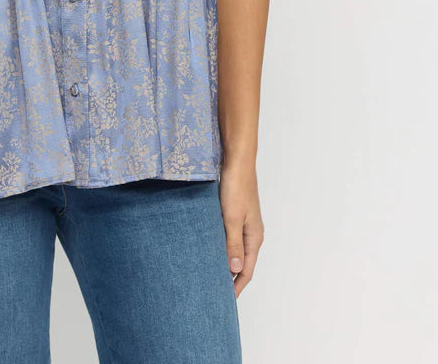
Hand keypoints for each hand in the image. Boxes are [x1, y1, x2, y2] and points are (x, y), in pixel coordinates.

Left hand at [219, 157, 264, 297]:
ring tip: (209, 274)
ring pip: (234, 250)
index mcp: (254, 237)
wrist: (236, 160)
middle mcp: (251, 232)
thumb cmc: (236, 187)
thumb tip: (235, 270)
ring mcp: (243, 223)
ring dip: (225, 262)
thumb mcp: (232, 218)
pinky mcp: (234, 213)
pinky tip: (208, 249)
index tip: (224, 301)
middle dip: (230, 278)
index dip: (236, 287)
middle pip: (242, 263)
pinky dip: (221, 247)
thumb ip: (233, 244)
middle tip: (214, 292)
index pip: (247, 270)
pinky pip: (229, 237)